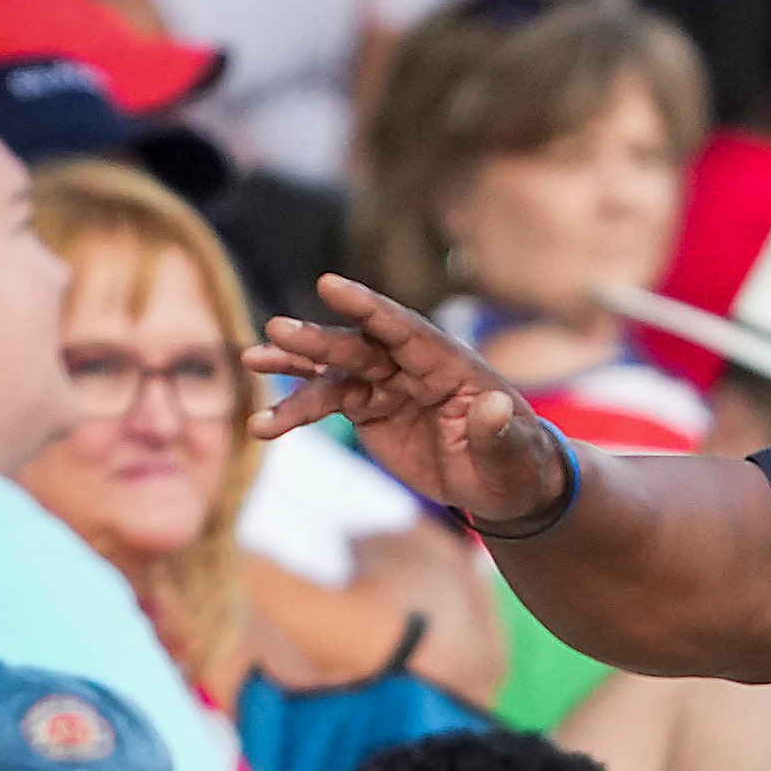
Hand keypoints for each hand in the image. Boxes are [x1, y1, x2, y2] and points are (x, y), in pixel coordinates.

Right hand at [249, 274, 565, 526]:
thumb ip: (501, 432)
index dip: (370, 309)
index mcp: (453, 366)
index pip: (407, 330)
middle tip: (277, 329)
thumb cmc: (519, 465)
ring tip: (250, 360)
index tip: (330, 285)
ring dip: (296, 366)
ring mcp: (389, 386)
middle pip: (362, 346)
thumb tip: (497, 405)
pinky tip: (263, 422)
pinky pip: (328, 402)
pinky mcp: (371, 409)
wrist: (506, 485)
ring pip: (336, 370)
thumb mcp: (517, 456)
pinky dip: (296, 409)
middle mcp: (416, 367)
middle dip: (321, 339)